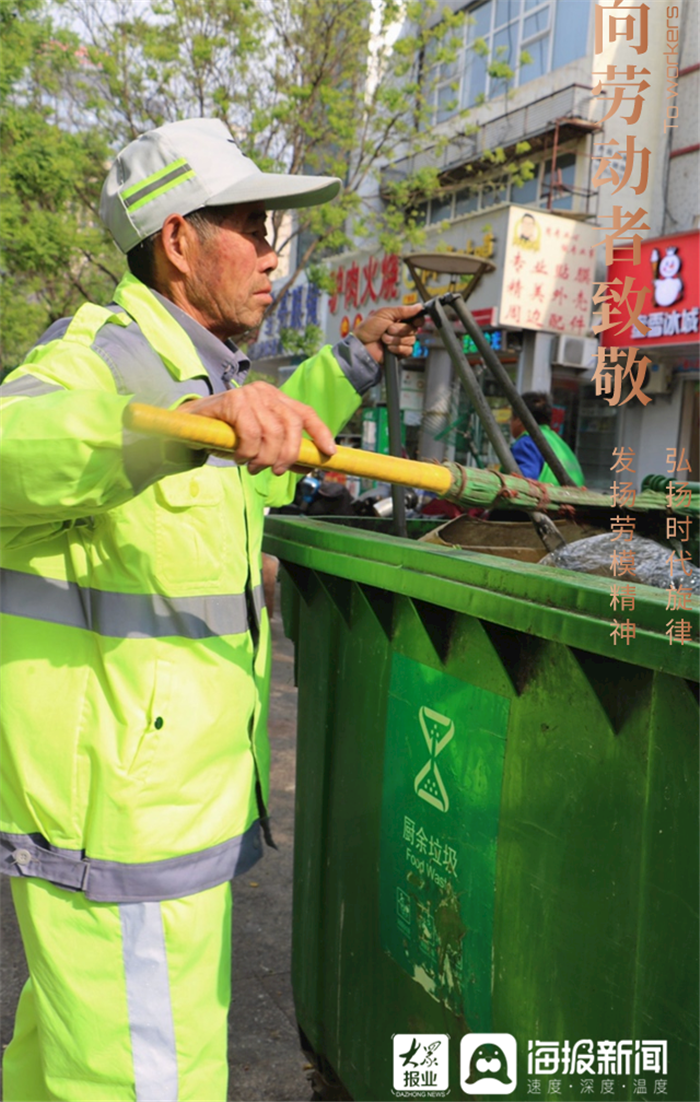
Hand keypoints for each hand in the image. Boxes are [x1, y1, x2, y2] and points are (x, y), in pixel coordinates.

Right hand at [181, 382, 335, 474]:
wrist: (189, 428)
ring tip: (253, 466)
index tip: (329, 453)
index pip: (305, 413)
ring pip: (272, 433)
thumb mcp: (259, 444)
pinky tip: (240, 458)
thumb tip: (309, 466)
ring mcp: (249, 395)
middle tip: (277, 471)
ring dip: (264, 458)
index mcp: (275, 398)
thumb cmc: (227, 436)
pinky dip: (248, 452)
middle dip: (288, 454)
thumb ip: (283, 451)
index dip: (320, 433)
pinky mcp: (233, 401)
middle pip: (292, 425)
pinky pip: (251, 434)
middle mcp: (265, 392)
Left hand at [352, 304, 424, 362]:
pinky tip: (388, 348)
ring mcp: (402, 342)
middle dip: (400, 330)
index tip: (414, 321)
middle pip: (414, 330)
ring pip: (411, 340)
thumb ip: (402, 310)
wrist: (361, 345)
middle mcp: (403, 331)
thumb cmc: (369, 328)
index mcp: (400, 319)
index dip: (418, 320)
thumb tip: (419, 306)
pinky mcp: (400, 353)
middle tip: (388, 329)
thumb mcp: (384, 313)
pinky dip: (397, 348)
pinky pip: (408, 350)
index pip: (417, 319)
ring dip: (396, 339)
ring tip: (384, 339)